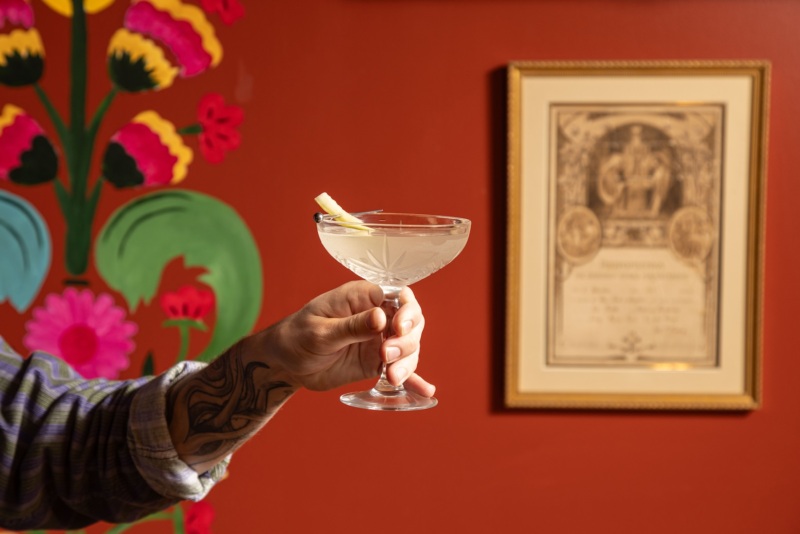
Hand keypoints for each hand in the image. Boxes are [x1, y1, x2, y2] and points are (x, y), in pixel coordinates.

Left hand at [253, 281, 434, 396]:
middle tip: (387, 355)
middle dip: (407, 340)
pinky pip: (399, 369)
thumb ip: (352, 326)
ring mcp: (379, 340)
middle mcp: (377, 316)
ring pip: (409, 348)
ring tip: (391, 376)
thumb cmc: (297, 336)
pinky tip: (426, 391)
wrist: (285, 363)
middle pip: (411, 323)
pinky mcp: (377, 362)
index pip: (399, 297)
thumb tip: (380, 317)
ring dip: (407, 362)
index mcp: (363, 298)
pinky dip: (413, 379)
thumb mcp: (321, 331)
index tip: (398, 328)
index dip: (407, 311)